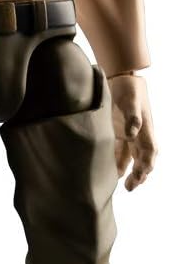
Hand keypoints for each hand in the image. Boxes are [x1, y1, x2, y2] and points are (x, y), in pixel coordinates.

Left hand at [107, 73, 156, 191]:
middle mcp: (140, 134)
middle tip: (131, 187)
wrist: (121, 77)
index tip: (141, 174)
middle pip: (143, 158)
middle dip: (140, 174)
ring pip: (132, 158)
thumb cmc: (128, 87)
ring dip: (131, 172)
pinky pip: (120, 152)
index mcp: (146, 128)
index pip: (150, 150)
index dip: (146, 163)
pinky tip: (113, 173)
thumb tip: (133, 134)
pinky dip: (118, 163)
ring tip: (126, 186)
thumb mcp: (131, 99)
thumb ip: (133, 116)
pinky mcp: (119, 133)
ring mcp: (130, 135)